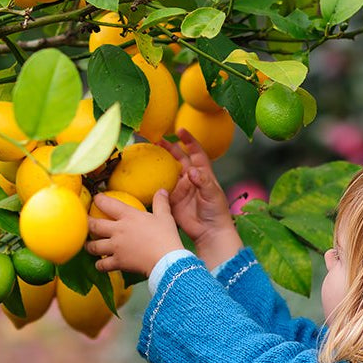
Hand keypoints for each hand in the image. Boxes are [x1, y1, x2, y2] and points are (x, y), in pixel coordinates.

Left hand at [86, 189, 183, 275]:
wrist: (167, 260)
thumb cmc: (166, 237)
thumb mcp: (165, 217)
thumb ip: (160, 202)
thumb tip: (162, 190)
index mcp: (128, 216)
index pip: (107, 203)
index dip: (98, 199)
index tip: (96, 199)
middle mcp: (118, 230)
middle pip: (94, 225)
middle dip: (87, 222)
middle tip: (85, 221)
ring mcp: (116, 247)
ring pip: (94, 246)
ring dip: (89, 245)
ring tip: (88, 245)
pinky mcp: (117, 262)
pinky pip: (102, 264)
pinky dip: (99, 265)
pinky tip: (100, 264)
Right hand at [158, 129, 241, 268]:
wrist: (209, 232)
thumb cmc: (216, 212)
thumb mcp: (213, 195)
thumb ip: (203, 182)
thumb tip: (191, 171)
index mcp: (203, 173)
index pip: (196, 152)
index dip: (189, 140)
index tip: (180, 131)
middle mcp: (190, 178)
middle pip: (179, 158)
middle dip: (170, 148)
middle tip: (158, 140)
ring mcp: (180, 189)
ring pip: (168, 172)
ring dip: (160, 163)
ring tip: (149, 154)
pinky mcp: (172, 200)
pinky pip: (162, 189)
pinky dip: (155, 183)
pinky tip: (146, 177)